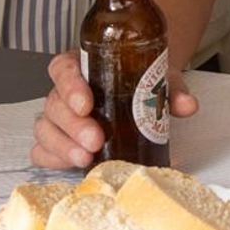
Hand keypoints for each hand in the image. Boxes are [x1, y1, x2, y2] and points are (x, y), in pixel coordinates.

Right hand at [30, 49, 198, 168]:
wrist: (144, 89)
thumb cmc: (144, 80)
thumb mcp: (160, 79)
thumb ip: (172, 91)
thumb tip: (187, 105)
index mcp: (83, 65)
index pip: (64, 69)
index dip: (70, 87)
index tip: (86, 104)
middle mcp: (66, 90)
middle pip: (54, 104)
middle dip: (73, 125)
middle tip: (96, 139)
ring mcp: (59, 116)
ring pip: (45, 129)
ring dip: (63, 146)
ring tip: (86, 157)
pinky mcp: (59, 139)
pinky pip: (42, 150)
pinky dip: (54, 159)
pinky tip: (72, 164)